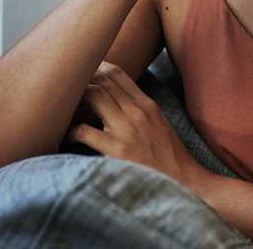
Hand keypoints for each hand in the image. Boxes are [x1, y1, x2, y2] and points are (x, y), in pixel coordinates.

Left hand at [63, 60, 213, 195]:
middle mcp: (137, 112)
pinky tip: (69, 137)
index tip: (84, 72)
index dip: (97, 69)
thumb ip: (142, 111)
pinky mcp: (117, 150)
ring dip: (75, 98)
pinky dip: (72, 131)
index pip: (118, 74)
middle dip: (83, 79)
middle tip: (67, 87)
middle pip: (104, 80)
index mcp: (148, 105)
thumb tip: (118, 103)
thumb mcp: (160, 125)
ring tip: (65, 107)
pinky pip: (85, 131)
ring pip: (94, 95)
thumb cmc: (170, 159)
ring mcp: (127, 129)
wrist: (186, 184)